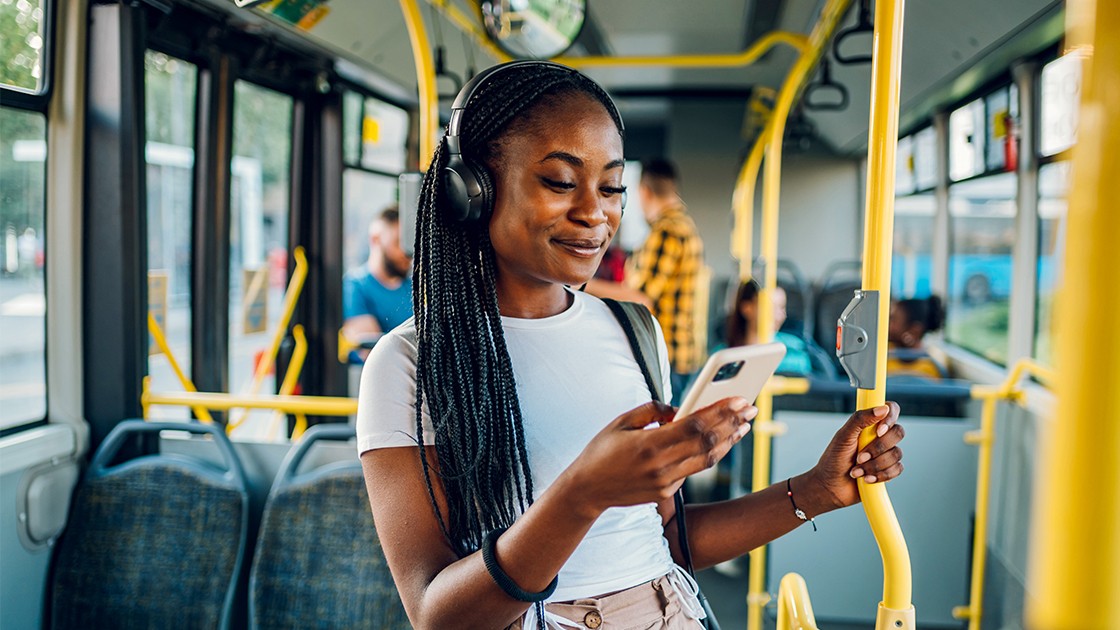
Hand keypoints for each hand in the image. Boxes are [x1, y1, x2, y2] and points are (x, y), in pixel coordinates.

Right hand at [561, 399, 757, 517]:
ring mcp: (665, 482)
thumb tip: (679, 408)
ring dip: (729, 441)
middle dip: (732, 423)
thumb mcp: (621, 422)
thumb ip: (651, 410)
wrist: (586, 490)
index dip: (720, 412)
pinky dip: (709, 454)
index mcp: (649, 445)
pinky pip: (693, 470)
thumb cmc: (601, 450)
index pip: (694, 426)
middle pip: (707, 443)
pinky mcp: (666, 492)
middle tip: (750, 408)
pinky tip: (721, 441)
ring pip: (707, 460)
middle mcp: (661, 466)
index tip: (740, 399)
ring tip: (744, 426)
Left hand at [804, 401, 904, 512]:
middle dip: (878, 448)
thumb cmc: (833, 459)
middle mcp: (880, 437)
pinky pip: (897, 469)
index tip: (879, 431)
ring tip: (856, 471)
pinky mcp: (889, 470)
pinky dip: (881, 475)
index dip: (890, 419)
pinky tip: (866, 479)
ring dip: (875, 465)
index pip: (891, 409)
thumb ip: (860, 419)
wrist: (831, 487)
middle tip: (859, 457)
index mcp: (869, 424)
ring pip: (897, 454)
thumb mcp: (843, 436)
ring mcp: (885, 453)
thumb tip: (882, 408)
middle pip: (898, 433)